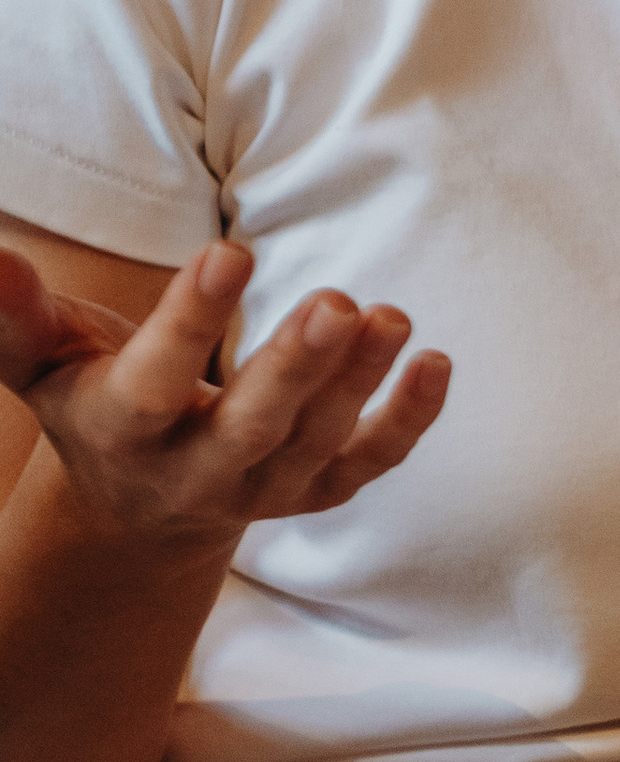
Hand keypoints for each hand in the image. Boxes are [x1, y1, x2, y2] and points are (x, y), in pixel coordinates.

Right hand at [0, 238, 447, 559]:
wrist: (135, 507)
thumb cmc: (93, 400)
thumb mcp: (43, 363)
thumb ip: (16, 316)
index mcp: (125, 431)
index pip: (155, 382)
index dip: (189, 322)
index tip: (228, 253)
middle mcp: (196, 472)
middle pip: (251, 429)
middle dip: (294, 370)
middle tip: (336, 302)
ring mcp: (263, 489)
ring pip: (317, 444)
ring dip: (359, 383)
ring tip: (389, 316)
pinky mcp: (315, 491)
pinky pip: (368, 466)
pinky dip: (408, 423)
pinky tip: (436, 364)